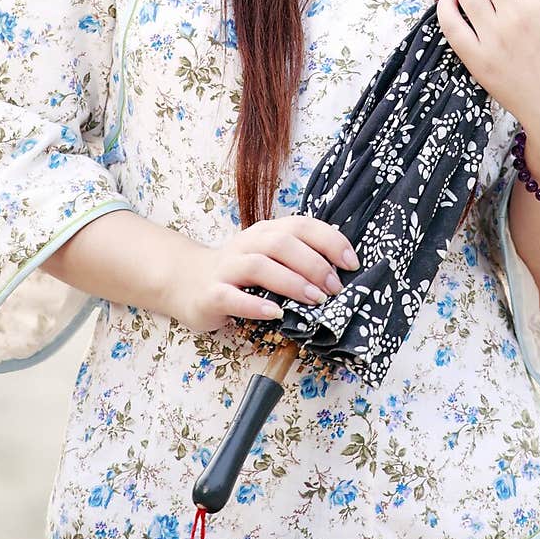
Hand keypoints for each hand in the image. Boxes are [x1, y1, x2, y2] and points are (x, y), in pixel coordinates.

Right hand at [172, 216, 359, 333]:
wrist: (187, 281)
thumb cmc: (240, 272)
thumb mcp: (269, 257)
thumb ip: (297, 258)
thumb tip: (341, 272)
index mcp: (266, 232)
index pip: (302, 225)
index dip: (330, 241)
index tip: (352, 263)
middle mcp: (247, 244)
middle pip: (282, 243)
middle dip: (314, 264)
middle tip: (334, 288)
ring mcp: (227, 268)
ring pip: (259, 266)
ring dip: (292, 282)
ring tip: (315, 300)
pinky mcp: (212, 294)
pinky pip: (233, 297)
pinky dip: (256, 305)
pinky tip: (276, 313)